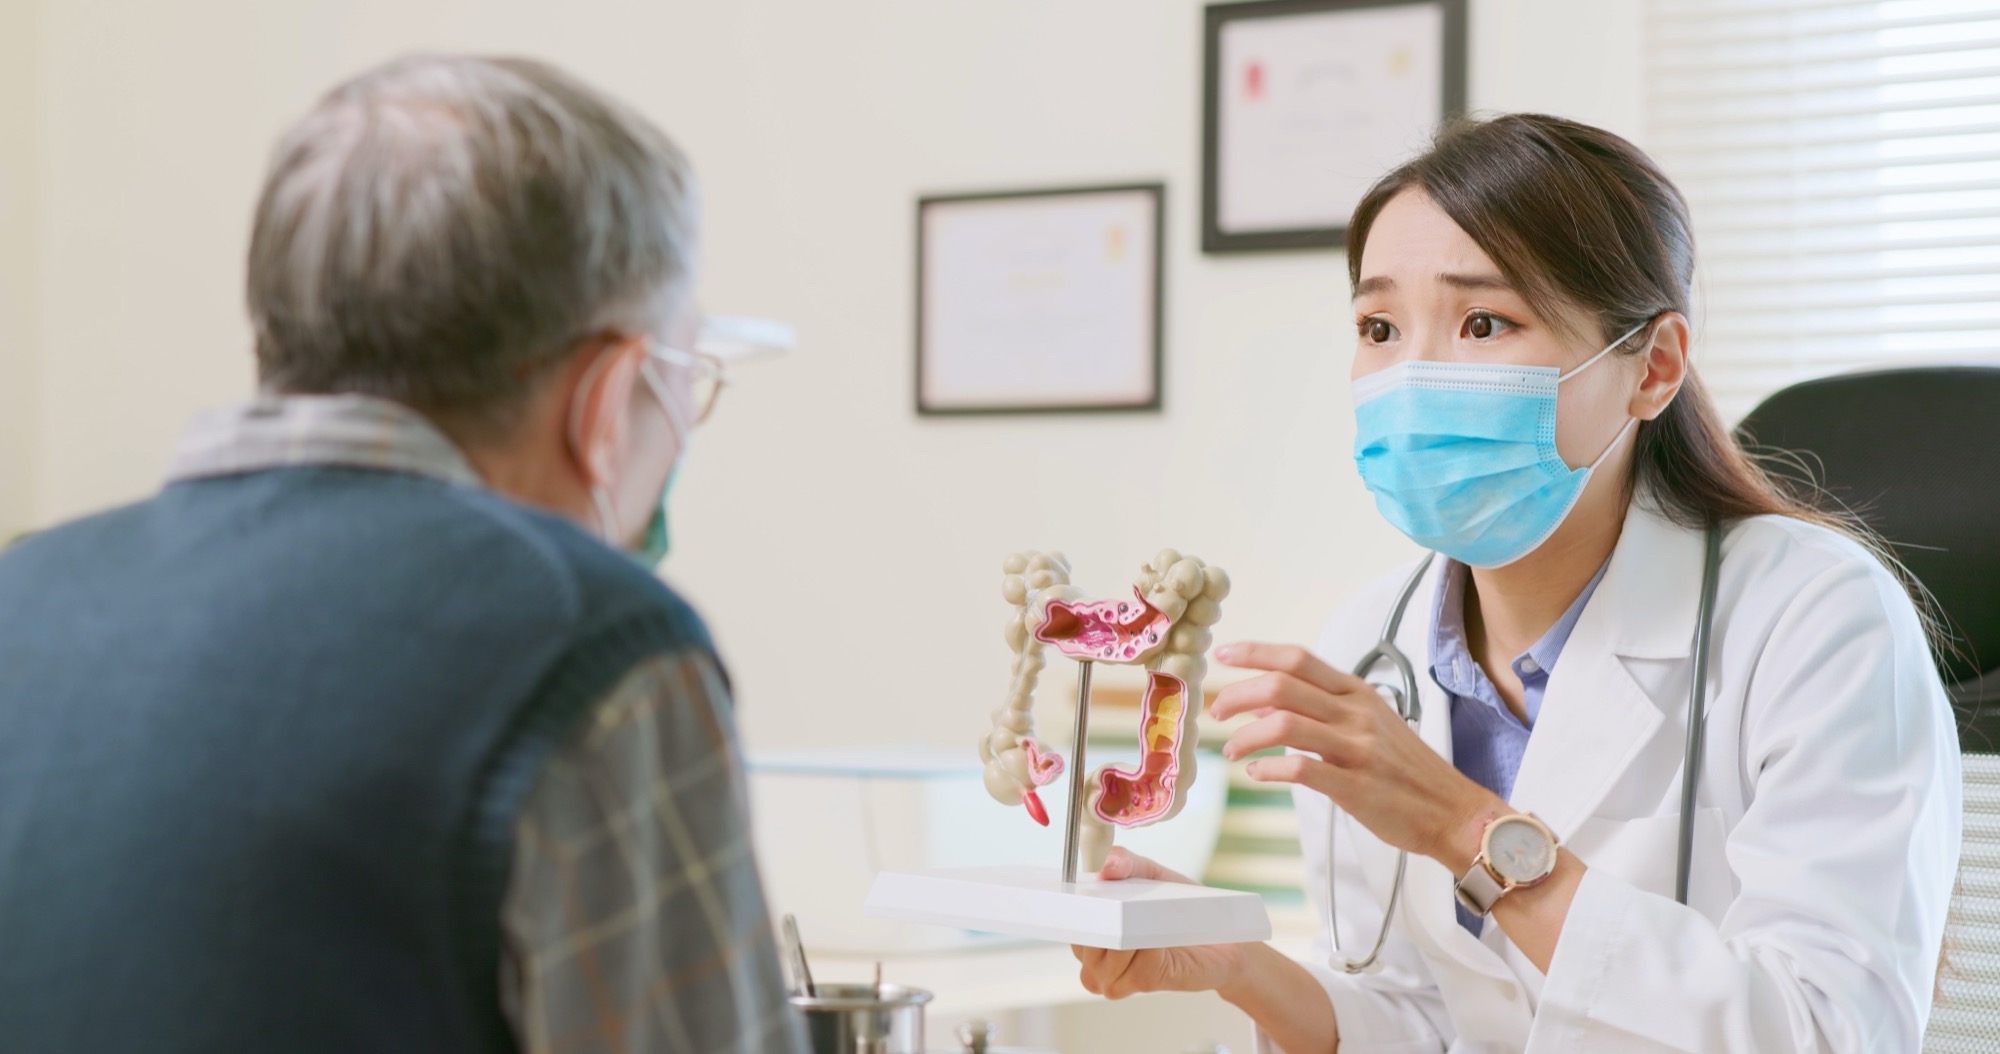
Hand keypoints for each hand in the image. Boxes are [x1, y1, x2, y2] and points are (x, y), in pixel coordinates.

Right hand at [1069, 848, 1249, 997]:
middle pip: (1082, 942)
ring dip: (1129, 936)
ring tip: (1152, 920)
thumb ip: (1126, 863)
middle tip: (1128, 903)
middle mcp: (1095, 957)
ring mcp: (1115, 975)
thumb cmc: (1183, 909)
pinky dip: (1148, 948)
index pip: (1066, 922)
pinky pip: (1134, 967)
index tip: (1078, 893)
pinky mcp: (1142, 983)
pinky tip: (1161, 938)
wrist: (1224, 939)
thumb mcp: (1152, 874)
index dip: (1069, 909)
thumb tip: (1108, 865)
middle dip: (1104, 921)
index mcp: (1091, 928)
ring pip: (1105, 957)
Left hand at [1211, 642, 1503, 871]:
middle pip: (1283, 685)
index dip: (1255, 652)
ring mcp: (1357, 748)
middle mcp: (1356, 713)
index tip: (1222, 654)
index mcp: (1357, 693)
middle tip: (1216, 712)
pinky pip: (1302, 769)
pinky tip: (1258, 772)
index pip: (1298, 658)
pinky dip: (1270, 768)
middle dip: (1237, 694)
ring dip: (1246, 735)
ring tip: (1231, 751)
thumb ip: (1316, 711)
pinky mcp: (1357, 786)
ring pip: (1285, 723)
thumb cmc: (1406, 771)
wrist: (1453, 812)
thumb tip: (1261, 703)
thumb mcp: (1365, 726)